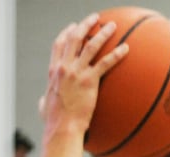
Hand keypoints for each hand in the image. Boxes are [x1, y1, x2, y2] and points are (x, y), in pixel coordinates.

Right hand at [40, 14, 127, 135]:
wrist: (62, 126)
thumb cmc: (53, 121)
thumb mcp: (44, 106)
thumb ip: (44, 100)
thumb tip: (43, 102)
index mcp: (53, 71)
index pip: (58, 45)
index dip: (66, 33)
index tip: (73, 26)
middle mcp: (63, 67)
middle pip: (74, 38)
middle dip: (85, 25)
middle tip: (95, 18)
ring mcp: (76, 72)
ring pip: (90, 45)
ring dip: (102, 33)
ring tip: (112, 25)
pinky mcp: (89, 81)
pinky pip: (105, 63)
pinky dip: (116, 54)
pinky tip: (126, 49)